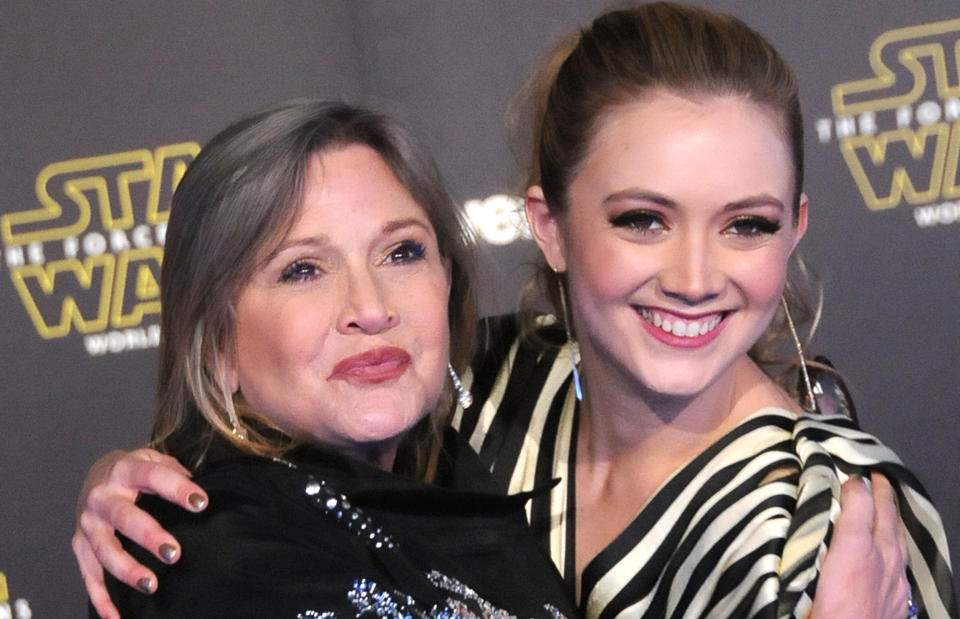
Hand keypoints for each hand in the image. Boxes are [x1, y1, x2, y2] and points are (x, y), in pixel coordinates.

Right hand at [72, 448, 206, 618]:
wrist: (95, 474)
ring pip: (104, 550)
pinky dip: (101, 598)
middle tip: (173, 553)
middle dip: (148, 536)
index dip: (177, 489)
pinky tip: (116, 617)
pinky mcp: (79, 545)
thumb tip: (198, 490)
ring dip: (126, 569)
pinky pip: (88, 575)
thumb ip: (173, 471)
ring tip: (151, 585)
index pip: (153, 476)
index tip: (201, 504)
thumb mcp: (150, 459)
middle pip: (124, 517)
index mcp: (123, 470)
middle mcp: (101, 496)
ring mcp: (88, 523)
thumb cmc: (133, 471)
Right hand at [810, 471, 910, 618]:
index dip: (860, 484)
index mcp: (865, 548)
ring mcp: (894, 582)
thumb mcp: (828, 560)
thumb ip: (839, 523)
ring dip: (891, 518)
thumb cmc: (833, 611)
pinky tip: (889, 552)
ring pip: (898, 540)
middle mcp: (886, 561)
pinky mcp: (897, 601)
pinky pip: (900, 563)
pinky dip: (893, 546)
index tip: (854, 471)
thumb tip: (848, 490)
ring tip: (885, 506)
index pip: (866, 503)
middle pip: (888, 518)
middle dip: (883, 495)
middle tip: (876, 478)